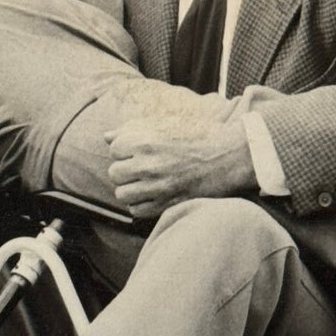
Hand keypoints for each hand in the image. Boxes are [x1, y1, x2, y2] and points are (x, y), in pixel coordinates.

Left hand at [105, 114, 255, 217]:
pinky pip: (136, 210)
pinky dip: (140, 204)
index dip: (125, 148)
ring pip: (122, 194)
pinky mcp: (167, 204)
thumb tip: (107, 137)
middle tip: (140, 167)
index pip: (114, 148)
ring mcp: (158, 187)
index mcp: (147, 142)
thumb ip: (132, 129)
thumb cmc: (198, 137)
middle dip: (125, 169)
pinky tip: (152, 194)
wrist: (228, 157)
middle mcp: (149, 166)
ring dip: (130, 188)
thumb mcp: (166, 124)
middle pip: (114, 173)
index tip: (139, 149)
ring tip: (144, 182)